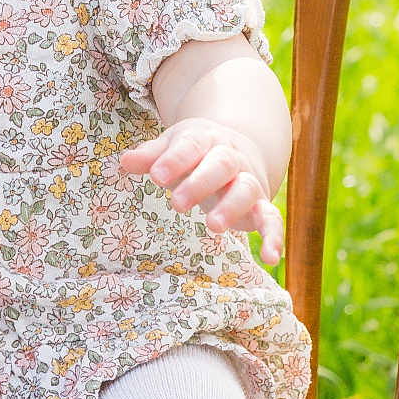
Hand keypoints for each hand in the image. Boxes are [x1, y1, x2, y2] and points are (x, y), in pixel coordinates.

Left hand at [121, 118, 283, 264]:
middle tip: (177, 203)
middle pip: (220, 164)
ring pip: (245, 189)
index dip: (174, 160)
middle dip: (200, 183)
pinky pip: (272, 218)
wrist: (236, 146)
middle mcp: (230, 158)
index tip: (155, 175)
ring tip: (212, 227)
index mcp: (204, 139)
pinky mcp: (261, 205)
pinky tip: (271, 258)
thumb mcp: (172, 148)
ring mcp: (247, 180)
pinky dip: (274, 237)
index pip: (190, 146)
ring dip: (231, 207)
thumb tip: (123, 162)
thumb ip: (150, 157)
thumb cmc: (194, 151)